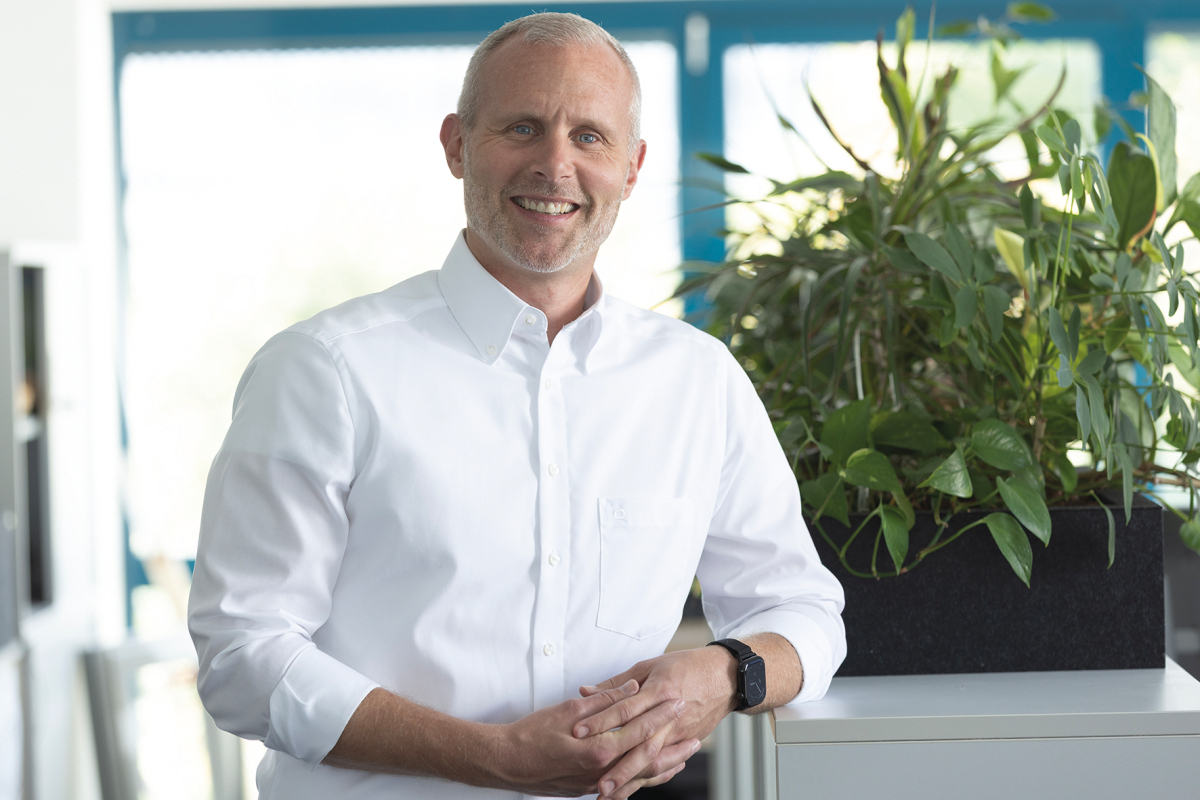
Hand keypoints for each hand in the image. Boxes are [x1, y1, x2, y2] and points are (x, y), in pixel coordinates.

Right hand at [490, 679, 696, 796]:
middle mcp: (602, 772)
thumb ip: (605, 702)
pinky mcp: (588, 789)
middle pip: (648, 759)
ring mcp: (595, 784)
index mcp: (598, 750)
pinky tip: (655, 771)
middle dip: (673, 746)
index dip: (661, 715)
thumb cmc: (530, 735)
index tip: (679, 701)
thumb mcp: (568, 710)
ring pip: (640, 776)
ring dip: (665, 765)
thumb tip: (633, 688)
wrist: (505, 764)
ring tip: (685, 755)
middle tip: (697, 735)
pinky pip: (626, 785)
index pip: (640, 731)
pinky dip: (645, 777)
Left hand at [574, 647, 737, 798]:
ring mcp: (680, 731)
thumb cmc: (687, 666)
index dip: (602, 721)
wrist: (726, 677)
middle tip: (596, 780)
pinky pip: (666, 763)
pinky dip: (649, 778)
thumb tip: (585, 692)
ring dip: (631, 778)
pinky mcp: (687, 741)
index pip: (625, 709)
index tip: (579, 733)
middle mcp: (670, 714)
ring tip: (610, 793)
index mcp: (659, 690)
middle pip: (641, 743)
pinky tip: (632, 788)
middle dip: (618, 764)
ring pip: (654, 759)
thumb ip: (616, 684)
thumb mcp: (650, 666)